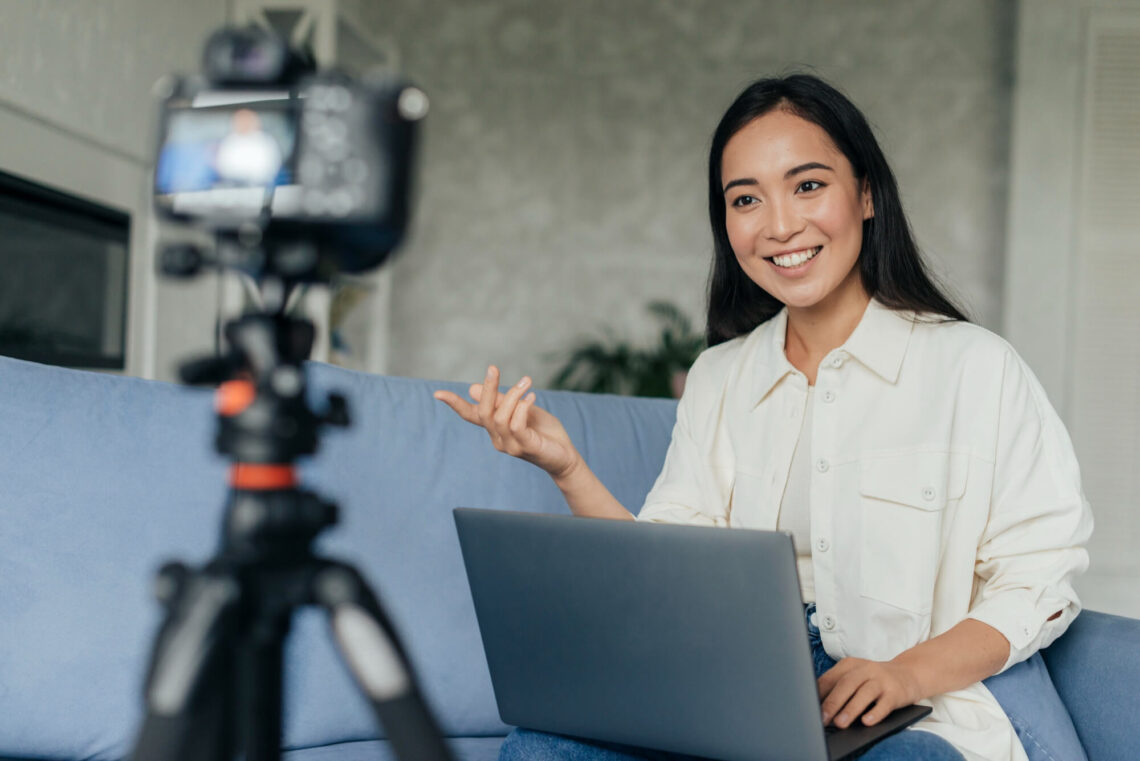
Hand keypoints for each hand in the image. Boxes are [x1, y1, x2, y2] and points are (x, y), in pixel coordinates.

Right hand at [434, 365, 580, 479]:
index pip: (470, 415)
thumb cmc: (543, 431)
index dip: (455, 404)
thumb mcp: (522, 409)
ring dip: (513, 395)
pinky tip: (532, 397)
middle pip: (484, 412)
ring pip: (500, 417)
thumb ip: (502, 400)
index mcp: (494, 428)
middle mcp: (497, 438)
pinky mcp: (524, 447)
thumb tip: (472, 388)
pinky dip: (522, 408)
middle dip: (488, 389)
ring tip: (527, 382)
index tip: (437, 393)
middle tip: (493, 368)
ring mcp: (509, 446)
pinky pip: (516, 425)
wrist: (564, 455)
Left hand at [818, 657, 921, 728]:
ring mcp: (882, 680)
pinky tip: (867, 722)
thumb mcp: (855, 677)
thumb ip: (837, 687)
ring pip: (864, 693)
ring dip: (851, 709)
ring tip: (840, 723)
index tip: (809, 708)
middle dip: (833, 702)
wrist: (908, 674)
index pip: (830, 678)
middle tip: (822, 718)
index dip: (819, 694)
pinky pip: (885, 704)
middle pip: (846, 684)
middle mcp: (865, 669)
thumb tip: (817, 706)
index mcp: (850, 665)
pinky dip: (875, 713)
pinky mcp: (896, 692)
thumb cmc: (874, 679)